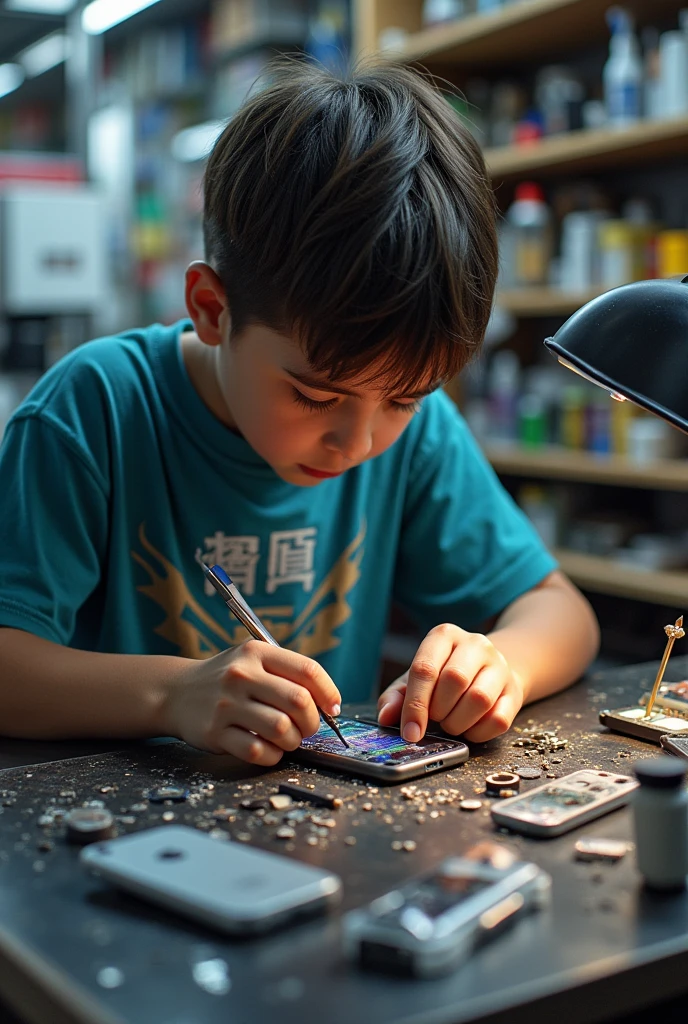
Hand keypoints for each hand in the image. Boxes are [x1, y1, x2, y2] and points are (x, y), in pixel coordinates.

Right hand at [161, 640, 340, 765]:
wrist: (176, 692)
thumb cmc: (226, 679)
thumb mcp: (252, 661)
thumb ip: (286, 674)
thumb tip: (329, 705)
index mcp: (256, 653)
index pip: (307, 670)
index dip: (329, 692)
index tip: (333, 708)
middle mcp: (241, 675)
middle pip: (298, 701)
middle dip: (312, 721)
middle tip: (307, 728)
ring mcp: (226, 704)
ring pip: (281, 729)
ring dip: (293, 741)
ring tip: (287, 739)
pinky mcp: (214, 732)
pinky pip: (257, 751)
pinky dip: (271, 755)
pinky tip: (269, 749)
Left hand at [377, 623, 523, 742]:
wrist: (489, 670)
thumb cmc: (444, 676)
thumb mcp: (416, 679)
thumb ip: (396, 696)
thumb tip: (386, 717)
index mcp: (444, 636)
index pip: (425, 668)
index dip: (415, 705)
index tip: (410, 732)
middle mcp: (475, 644)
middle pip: (454, 680)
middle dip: (439, 710)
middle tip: (435, 719)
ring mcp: (499, 666)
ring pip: (479, 699)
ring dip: (459, 722)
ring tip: (451, 723)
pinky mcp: (514, 690)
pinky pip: (499, 719)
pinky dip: (479, 733)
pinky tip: (470, 728)